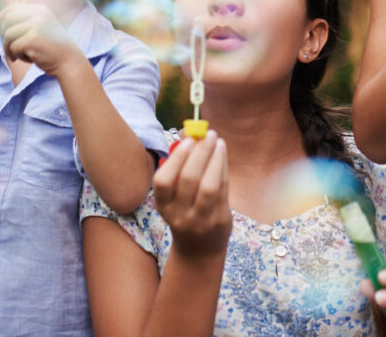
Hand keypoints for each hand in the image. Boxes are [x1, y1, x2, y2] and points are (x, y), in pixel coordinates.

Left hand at [0, 2, 82, 75]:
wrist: (69, 61)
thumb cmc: (53, 47)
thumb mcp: (42, 28)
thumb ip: (25, 21)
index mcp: (41, 9)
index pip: (13, 8)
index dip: (0, 18)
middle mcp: (39, 14)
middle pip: (7, 19)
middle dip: (1, 33)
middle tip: (5, 46)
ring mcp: (37, 26)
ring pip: (8, 34)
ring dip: (9, 48)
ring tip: (18, 56)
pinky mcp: (32, 39)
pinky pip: (13, 47)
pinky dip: (17, 55)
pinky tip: (29, 59)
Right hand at [152, 131, 231, 257]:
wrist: (199, 251)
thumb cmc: (186, 213)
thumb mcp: (175, 198)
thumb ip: (181, 171)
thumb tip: (195, 136)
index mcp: (162, 206)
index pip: (163, 181)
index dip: (176, 158)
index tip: (189, 140)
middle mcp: (178, 215)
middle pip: (188, 179)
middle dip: (200, 152)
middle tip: (208, 134)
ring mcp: (200, 220)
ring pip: (209, 185)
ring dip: (215, 159)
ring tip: (218, 142)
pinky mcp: (219, 220)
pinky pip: (222, 190)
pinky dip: (223, 169)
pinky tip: (222, 155)